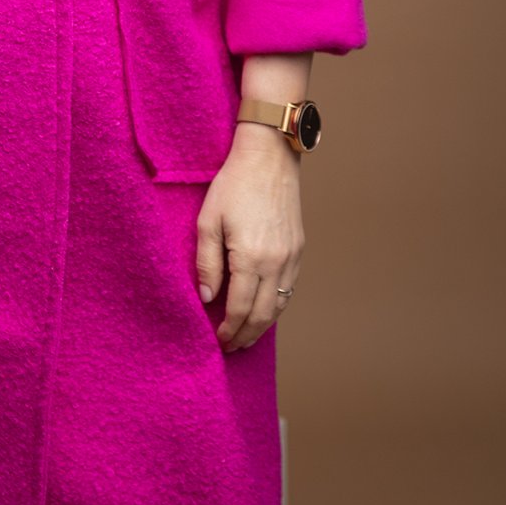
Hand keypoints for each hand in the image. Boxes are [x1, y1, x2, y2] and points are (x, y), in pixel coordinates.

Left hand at [195, 123, 304, 352]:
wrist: (269, 157)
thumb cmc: (233, 184)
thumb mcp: (209, 220)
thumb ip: (207, 262)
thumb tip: (207, 298)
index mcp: (251, 257)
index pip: (240, 309)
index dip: (229, 329)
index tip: (218, 340)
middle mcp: (277, 262)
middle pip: (263, 315)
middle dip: (246, 335)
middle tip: (231, 347)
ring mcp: (292, 256)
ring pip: (280, 305)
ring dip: (263, 325)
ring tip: (246, 335)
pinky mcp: (298, 248)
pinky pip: (289, 288)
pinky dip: (276, 305)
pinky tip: (263, 308)